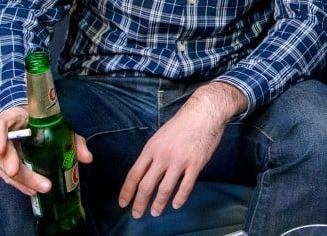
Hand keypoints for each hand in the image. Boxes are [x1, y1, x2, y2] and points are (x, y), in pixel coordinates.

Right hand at [0, 106, 92, 196]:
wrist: (27, 122)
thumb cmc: (40, 122)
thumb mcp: (57, 125)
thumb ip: (72, 140)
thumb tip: (87, 157)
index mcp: (10, 119)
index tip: (1, 149)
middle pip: (1, 153)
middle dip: (15, 167)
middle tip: (29, 178)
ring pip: (2, 168)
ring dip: (20, 180)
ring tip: (38, 187)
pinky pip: (5, 177)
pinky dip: (19, 184)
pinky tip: (31, 189)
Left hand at [118, 82, 246, 218]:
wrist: (204, 112)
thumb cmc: (183, 123)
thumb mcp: (161, 135)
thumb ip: (153, 154)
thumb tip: (146, 173)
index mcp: (152, 148)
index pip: (134, 174)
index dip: (127, 191)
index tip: (122, 203)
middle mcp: (163, 156)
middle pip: (146, 185)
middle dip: (139, 203)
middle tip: (137, 214)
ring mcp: (180, 161)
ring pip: (165, 189)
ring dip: (158, 204)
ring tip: (155, 212)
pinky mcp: (196, 163)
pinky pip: (186, 186)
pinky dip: (180, 198)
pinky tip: (176, 204)